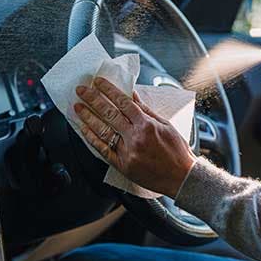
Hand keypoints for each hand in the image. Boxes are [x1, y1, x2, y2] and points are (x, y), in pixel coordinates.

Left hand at [73, 77, 196, 197]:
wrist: (181, 178)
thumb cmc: (177, 151)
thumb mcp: (165, 125)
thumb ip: (146, 110)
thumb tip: (132, 95)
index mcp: (147, 125)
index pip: (123, 103)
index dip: (109, 90)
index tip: (98, 82)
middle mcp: (135, 137)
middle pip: (109, 114)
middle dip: (93, 99)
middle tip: (81, 90)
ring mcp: (128, 152)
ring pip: (103, 131)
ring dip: (88, 118)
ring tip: (78, 108)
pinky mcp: (123, 165)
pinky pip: (103, 150)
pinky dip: (92, 139)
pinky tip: (84, 130)